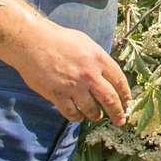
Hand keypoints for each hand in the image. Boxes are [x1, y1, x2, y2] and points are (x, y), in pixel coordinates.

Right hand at [0, 13, 130, 124]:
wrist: (32, 42)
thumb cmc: (59, 39)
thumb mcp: (86, 43)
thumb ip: (98, 60)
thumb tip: (107, 74)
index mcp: (99, 59)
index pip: (120, 81)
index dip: (126, 95)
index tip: (127, 103)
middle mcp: (90, 75)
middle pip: (110, 100)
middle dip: (118, 113)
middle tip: (120, 121)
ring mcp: (74, 87)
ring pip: (92, 110)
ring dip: (96, 115)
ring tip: (97, 116)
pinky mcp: (58, 96)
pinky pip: (73, 113)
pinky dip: (78, 117)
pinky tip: (79, 116)